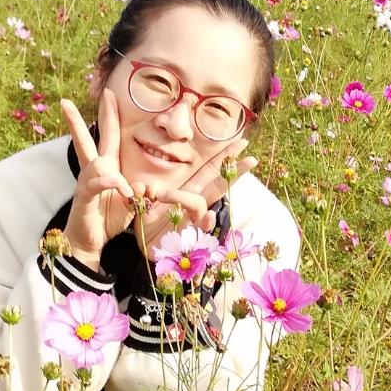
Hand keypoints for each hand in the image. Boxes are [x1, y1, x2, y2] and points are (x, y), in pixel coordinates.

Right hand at [60, 90, 134, 269]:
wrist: (88, 241)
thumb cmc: (108, 220)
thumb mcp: (131, 204)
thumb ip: (140, 193)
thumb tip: (145, 186)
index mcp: (106, 168)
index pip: (109, 136)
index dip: (109, 115)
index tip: (108, 94)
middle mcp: (93, 171)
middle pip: (89, 139)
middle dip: (83, 119)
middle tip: (75, 100)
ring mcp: (86, 183)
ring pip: (96, 163)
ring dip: (115, 175)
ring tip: (128, 193)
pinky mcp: (84, 197)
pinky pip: (95, 183)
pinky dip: (109, 183)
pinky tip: (120, 188)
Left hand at [132, 138, 258, 260]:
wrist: (145, 249)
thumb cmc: (147, 224)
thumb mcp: (142, 203)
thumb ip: (141, 193)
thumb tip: (140, 187)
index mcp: (188, 191)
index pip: (210, 171)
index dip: (225, 157)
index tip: (241, 141)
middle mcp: (194, 204)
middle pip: (219, 184)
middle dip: (234, 171)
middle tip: (251, 159)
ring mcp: (193, 221)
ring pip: (199, 203)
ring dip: (182, 196)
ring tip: (161, 195)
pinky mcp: (189, 238)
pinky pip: (201, 229)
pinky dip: (205, 222)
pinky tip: (208, 216)